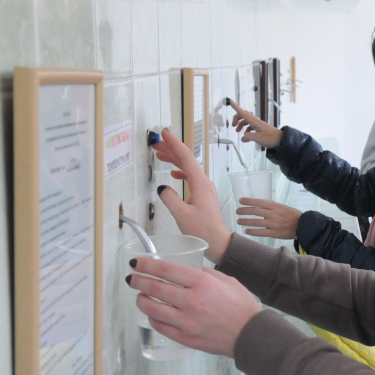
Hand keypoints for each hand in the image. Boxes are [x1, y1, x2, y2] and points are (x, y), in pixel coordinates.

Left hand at [127, 258, 260, 356]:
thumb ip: (204, 273)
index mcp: (202, 283)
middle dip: (138, 280)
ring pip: (152, 308)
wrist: (251, 335)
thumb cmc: (242, 306)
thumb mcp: (227, 280)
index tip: (137, 263)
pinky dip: (152, 317)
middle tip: (132, 278)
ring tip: (141, 295)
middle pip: (154, 288)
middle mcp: (192, 301)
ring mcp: (187, 321)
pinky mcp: (185, 338)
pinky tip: (153, 312)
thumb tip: (186, 267)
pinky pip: (160, 325)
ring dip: (141, 299)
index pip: (165, 270)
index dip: (146, 265)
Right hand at [151, 128, 231, 262]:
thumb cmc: (202, 230)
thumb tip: (162, 187)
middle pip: (186, 160)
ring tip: (160, 154)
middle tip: (156, 142)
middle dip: (171, 149)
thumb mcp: (181, 215)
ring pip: (188, 168)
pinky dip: (180, 171)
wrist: (218, 242)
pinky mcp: (203, 195)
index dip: (174, 144)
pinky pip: (191, 177)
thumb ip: (169, 199)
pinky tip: (173, 173)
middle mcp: (204, 182)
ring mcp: (204, 188)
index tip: (164, 132)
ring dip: (174, 159)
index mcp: (200, 184)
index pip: (186, 158)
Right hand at [228, 99, 283, 147]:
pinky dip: (247, 130)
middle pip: (244, 115)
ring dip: (241, 125)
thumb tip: (242, 137)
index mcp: (255, 122)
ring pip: (247, 121)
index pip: (243, 113)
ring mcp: (258, 125)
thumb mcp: (258, 138)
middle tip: (233, 125)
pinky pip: (251, 127)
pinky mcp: (260, 129)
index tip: (230, 101)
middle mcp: (256, 122)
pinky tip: (247, 136)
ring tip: (238, 131)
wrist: (281, 140)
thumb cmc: (271, 138)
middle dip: (237, 118)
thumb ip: (248, 137)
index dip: (236, 107)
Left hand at [237, 198, 301, 238]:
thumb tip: (260, 207)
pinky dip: (252, 231)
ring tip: (239, 221)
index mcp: (274, 206)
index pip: (258, 202)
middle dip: (244, 211)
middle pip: (255, 211)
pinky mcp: (274, 233)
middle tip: (237, 211)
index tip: (240, 200)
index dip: (248, 201)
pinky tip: (246, 231)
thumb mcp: (282, 207)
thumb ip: (272, 207)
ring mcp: (272, 224)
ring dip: (246, 221)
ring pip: (255, 222)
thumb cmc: (292, 215)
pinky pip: (260, 232)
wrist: (302, 225)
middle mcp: (272, 214)